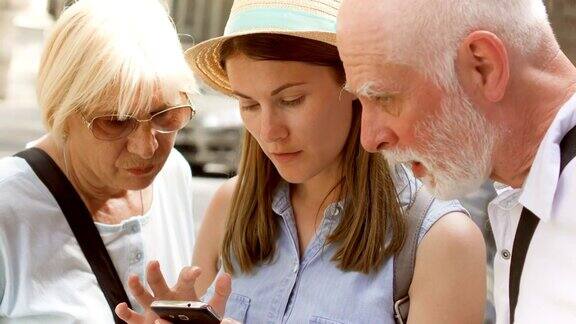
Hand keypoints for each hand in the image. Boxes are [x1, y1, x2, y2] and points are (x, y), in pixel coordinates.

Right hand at [115, 260, 231, 323]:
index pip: (185, 278)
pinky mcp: (143, 322)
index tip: (197, 272)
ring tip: (133, 277)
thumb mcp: (214, 308)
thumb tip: (226, 275)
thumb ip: (221, 293)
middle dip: (155, 273)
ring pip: (142, 295)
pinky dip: (124, 312)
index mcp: (183, 291)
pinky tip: (121, 306)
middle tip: (154, 263)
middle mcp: (165, 296)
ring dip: (136, 287)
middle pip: (158, 282)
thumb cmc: (200, 318)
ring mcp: (152, 308)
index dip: (190, 273)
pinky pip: (131, 317)